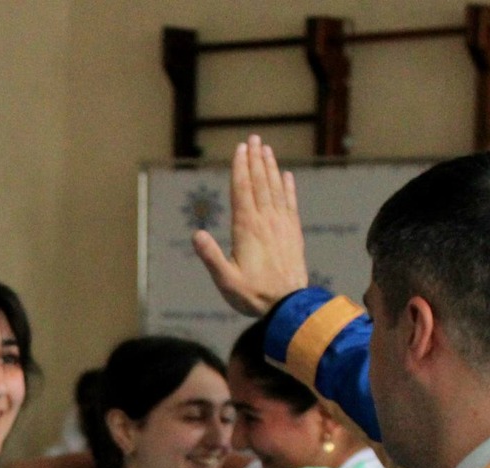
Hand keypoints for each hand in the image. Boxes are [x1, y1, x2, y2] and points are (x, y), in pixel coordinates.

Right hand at [194, 135, 307, 317]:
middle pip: (260, 183)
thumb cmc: (253, 296)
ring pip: (276, 189)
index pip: (242, 191)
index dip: (240, 168)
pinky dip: (289, 188)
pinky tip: (287, 176)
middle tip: (253, 139)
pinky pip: (291, 204)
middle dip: (255, 160)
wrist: (288, 305)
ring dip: (271, 168)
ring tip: (267, 149)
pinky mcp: (293, 233)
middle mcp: (266, 221)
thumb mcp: (225, 280)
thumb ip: (211, 257)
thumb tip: (196, 234)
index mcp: (247, 228)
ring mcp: (282, 225)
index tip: (240, 149)